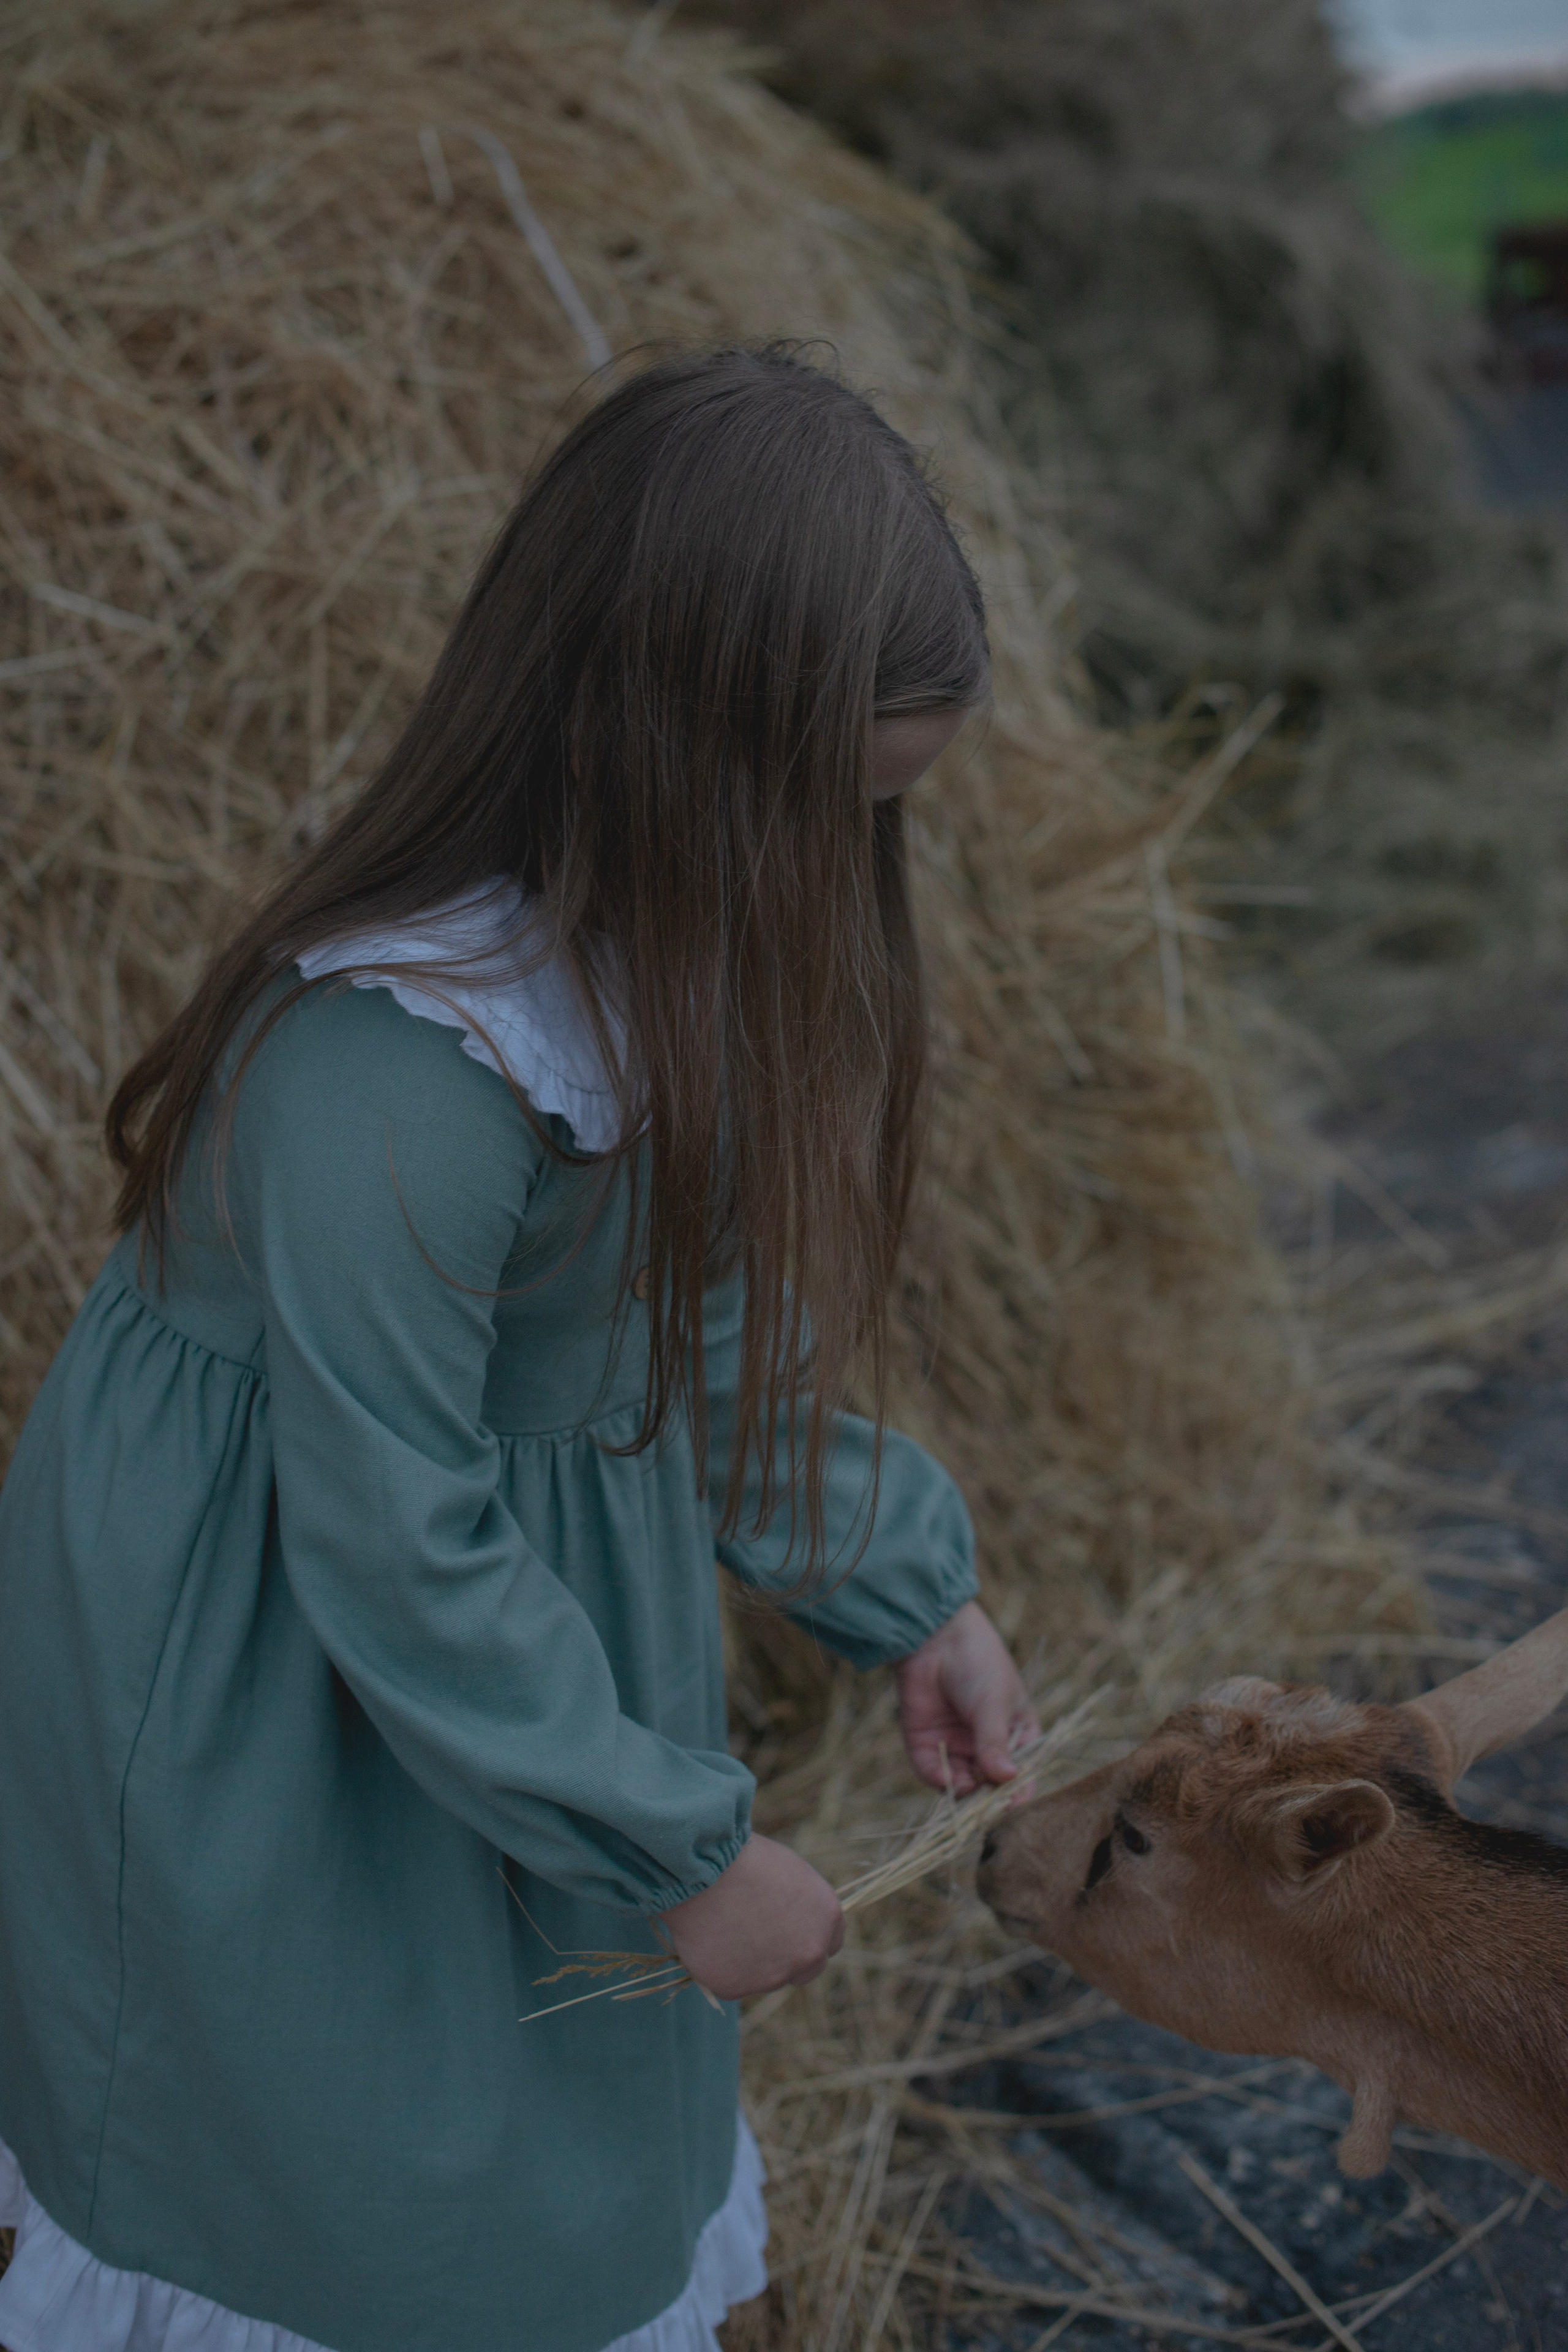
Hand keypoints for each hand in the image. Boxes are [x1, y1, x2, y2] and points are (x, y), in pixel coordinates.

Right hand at [662, 1833, 843, 2000]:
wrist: (705, 1869)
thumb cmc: (745, 1857)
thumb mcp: (789, 1872)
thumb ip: (800, 1906)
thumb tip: (791, 1919)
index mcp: (828, 1917)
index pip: (829, 1943)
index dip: (806, 1938)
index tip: (789, 1932)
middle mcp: (809, 1953)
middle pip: (804, 1970)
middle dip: (784, 1959)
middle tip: (755, 1937)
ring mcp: (774, 1976)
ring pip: (763, 1977)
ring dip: (748, 1962)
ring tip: (721, 1924)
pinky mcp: (736, 1988)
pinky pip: (727, 1981)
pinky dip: (717, 1965)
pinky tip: (706, 1937)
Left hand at [896, 1600, 1037, 1794]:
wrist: (935, 1637)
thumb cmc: (978, 1662)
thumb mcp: (993, 1703)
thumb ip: (995, 1742)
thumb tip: (1006, 1778)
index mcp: (1016, 1736)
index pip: (1022, 1775)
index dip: (1018, 1794)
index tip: (1013, 1805)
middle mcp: (987, 1747)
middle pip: (990, 1788)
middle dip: (987, 1799)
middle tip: (986, 1803)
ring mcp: (956, 1747)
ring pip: (962, 1787)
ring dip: (964, 1792)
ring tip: (967, 1784)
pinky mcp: (927, 1745)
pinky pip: (934, 1774)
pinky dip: (940, 1779)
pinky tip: (947, 1776)